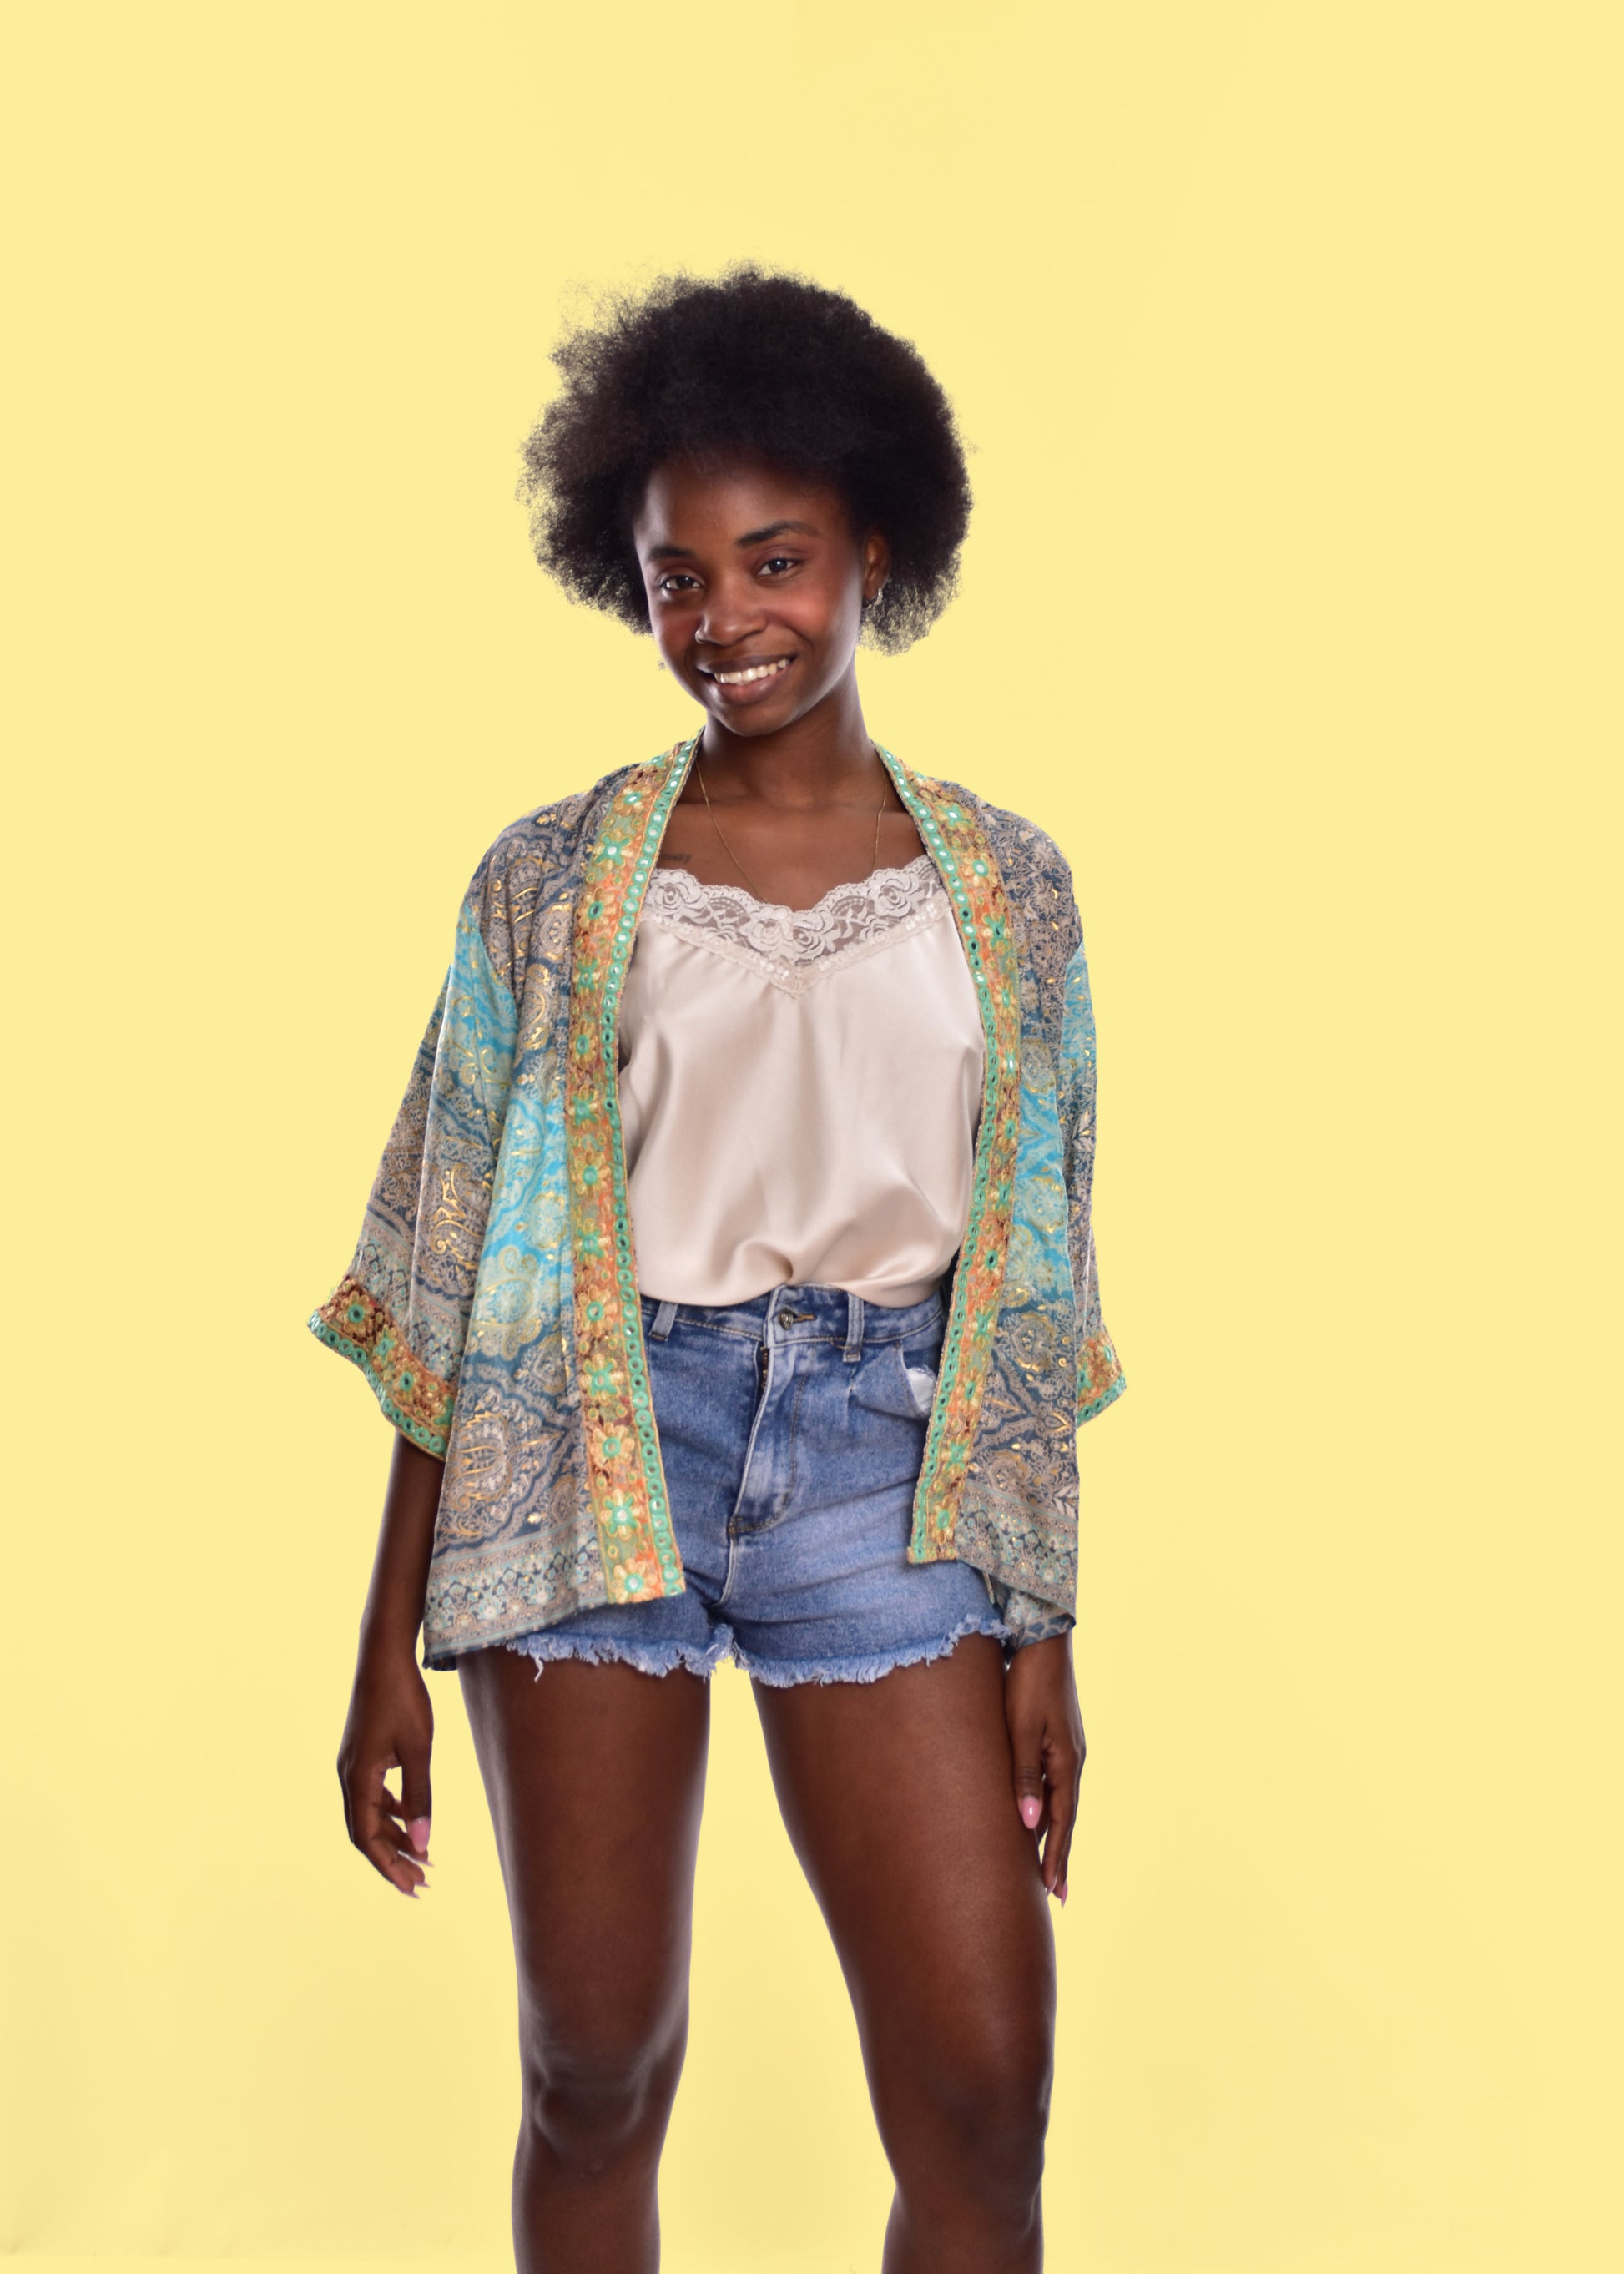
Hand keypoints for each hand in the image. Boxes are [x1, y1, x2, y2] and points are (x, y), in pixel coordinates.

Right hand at [337, 1635, 434, 1896]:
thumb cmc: (403, 1699)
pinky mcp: (362, 1756)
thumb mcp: (419, 1749)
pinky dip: (392, 1813)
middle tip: (421, 1884)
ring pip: (370, 1815)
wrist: (384, 1657)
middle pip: (366, 1832)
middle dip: (393, 1860)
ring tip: (423, 1859)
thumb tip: (425, 1844)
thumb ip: (420, 1797)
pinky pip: (374, 1796)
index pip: (368, 1838)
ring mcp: (353, 1766)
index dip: (388, 1867)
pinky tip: (413, 1821)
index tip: (412, 1889)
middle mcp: (348, 1776)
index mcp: (357, 1779)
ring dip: (394, 1838)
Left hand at [1004, 1633, 1084, 1903]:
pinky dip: (1050, 1809)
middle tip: (1055, 1896)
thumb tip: (1030, 1826)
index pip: (1062, 1822)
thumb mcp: (1021, 1729)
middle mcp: (1073, 1761)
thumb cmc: (1027, 1683)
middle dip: (1059, 1856)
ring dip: (1054, 1835)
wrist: (1043, 1641)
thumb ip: (1024, 1776)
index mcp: (1066, 1763)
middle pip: (1066, 1819)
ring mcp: (1068, 1750)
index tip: (1052, 1893)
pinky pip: (1055, 1785)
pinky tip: (1039, 1817)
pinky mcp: (1059, 1739)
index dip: (1056, 1858)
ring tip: (1045, 1867)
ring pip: (1061, 1803)